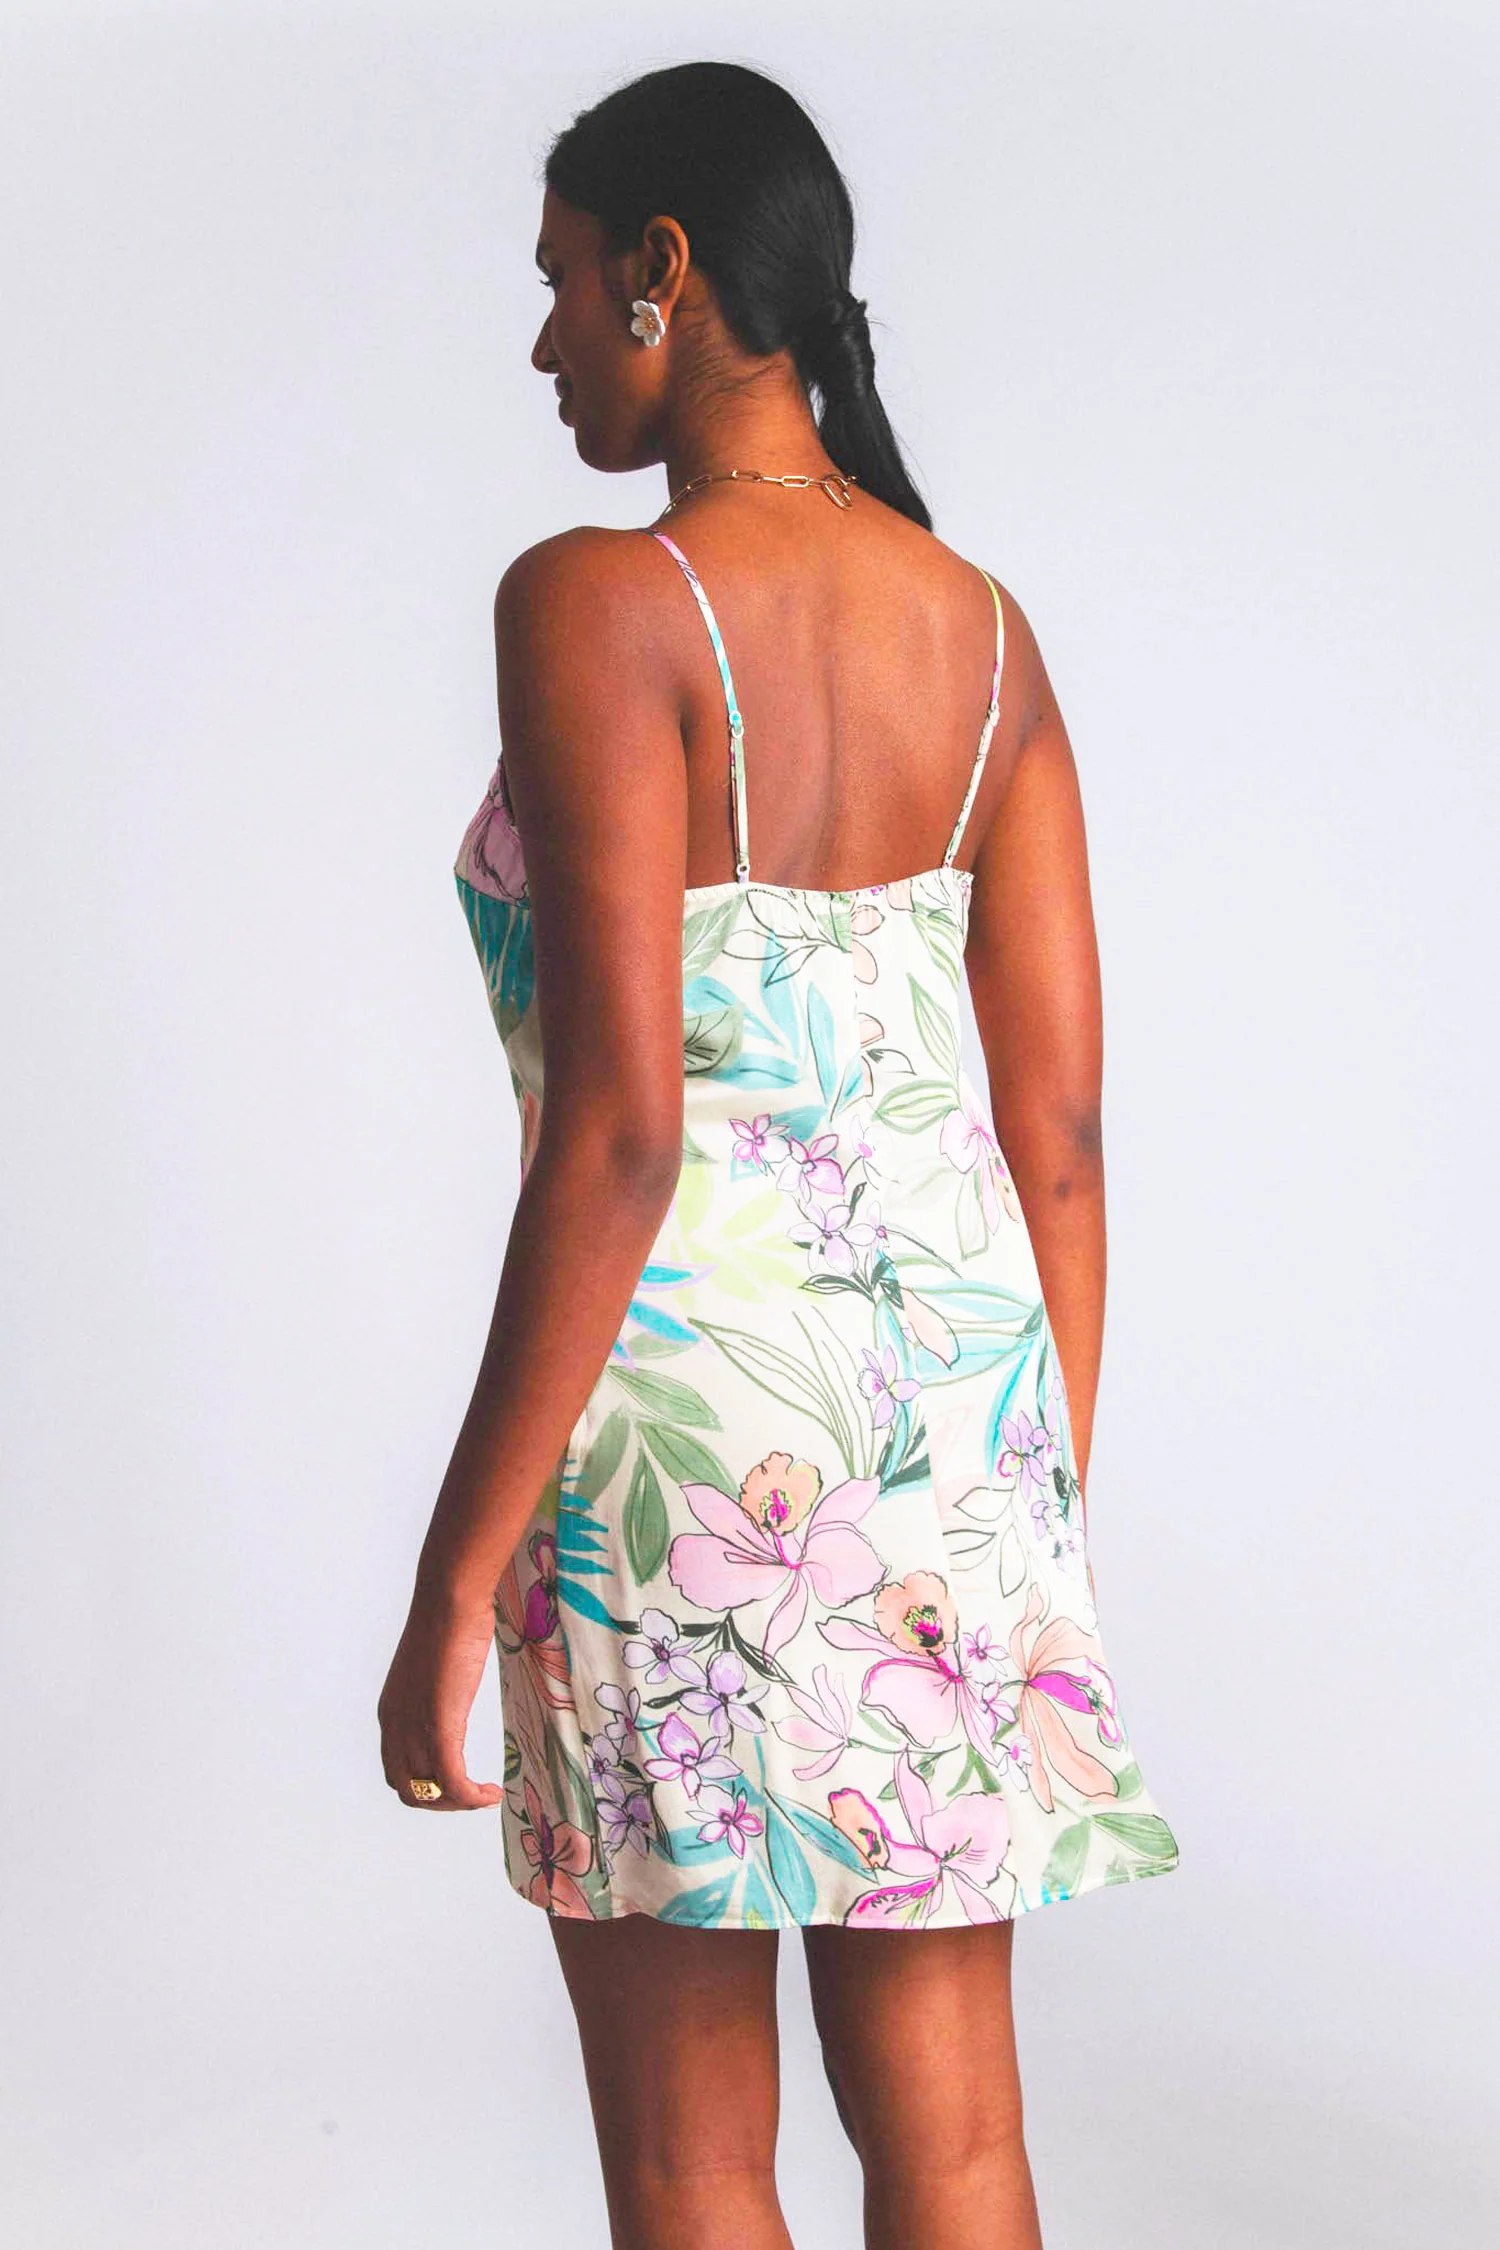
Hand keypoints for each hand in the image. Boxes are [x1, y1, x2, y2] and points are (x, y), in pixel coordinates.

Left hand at [377, 1581, 503, 1811]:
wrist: (449, 1603)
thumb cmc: (449, 1621)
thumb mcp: (434, 1667)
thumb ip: (436, 1690)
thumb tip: (452, 1692)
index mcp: (390, 1714)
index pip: (396, 1770)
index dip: (425, 1785)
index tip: (456, 1781)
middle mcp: (394, 1728)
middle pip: (408, 1790)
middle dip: (440, 1801)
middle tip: (471, 1794)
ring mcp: (414, 1730)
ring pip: (428, 1793)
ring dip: (457, 1803)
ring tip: (483, 1795)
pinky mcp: (439, 1729)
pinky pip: (452, 1783)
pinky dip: (472, 1797)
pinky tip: (491, 1792)